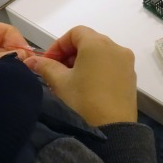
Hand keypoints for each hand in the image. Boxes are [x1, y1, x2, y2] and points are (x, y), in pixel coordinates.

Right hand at [23, 26, 137, 126]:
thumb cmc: (83, 101)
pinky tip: (87, 87)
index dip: (59, 44)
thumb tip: (31, 60)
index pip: (76, 32)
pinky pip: (112, 65)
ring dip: (84, 61)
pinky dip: (98, 69)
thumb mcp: (59, 82)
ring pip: (101, 53)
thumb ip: (45, 66)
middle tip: (56, 72)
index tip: (48, 61)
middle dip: (70, 53)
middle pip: (89, 41)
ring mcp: (127, 62)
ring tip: (70, 81)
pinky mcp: (131, 76)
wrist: (112, 129)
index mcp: (98, 44)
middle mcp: (117, 48)